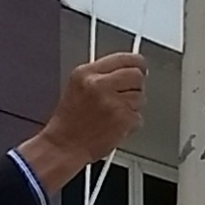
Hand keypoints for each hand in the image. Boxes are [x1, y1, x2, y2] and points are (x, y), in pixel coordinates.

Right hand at [21, 52, 146, 191]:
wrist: (63, 146)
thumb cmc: (70, 121)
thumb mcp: (78, 86)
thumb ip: (102, 74)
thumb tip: (129, 68)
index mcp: (86, 73)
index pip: (123, 58)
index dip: (136, 63)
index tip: (140, 67)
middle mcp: (99, 84)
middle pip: (136, 75)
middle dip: (135, 86)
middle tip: (125, 96)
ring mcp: (112, 102)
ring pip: (140, 97)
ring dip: (132, 107)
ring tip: (113, 115)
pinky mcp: (122, 119)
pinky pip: (138, 117)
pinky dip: (131, 124)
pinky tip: (115, 126)